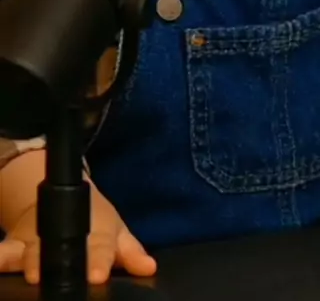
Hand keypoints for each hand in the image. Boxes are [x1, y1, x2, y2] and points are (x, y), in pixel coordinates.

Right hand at [0, 182, 156, 283]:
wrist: (59, 199)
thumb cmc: (95, 223)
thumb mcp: (116, 232)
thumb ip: (131, 252)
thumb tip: (149, 266)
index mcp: (94, 235)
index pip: (100, 250)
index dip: (99, 262)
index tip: (97, 276)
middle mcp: (62, 238)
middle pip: (58, 252)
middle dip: (54, 264)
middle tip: (48, 275)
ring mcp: (35, 242)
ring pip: (27, 252)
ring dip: (25, 261)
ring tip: (26, 272)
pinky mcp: (14, 247)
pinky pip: (3, 254)